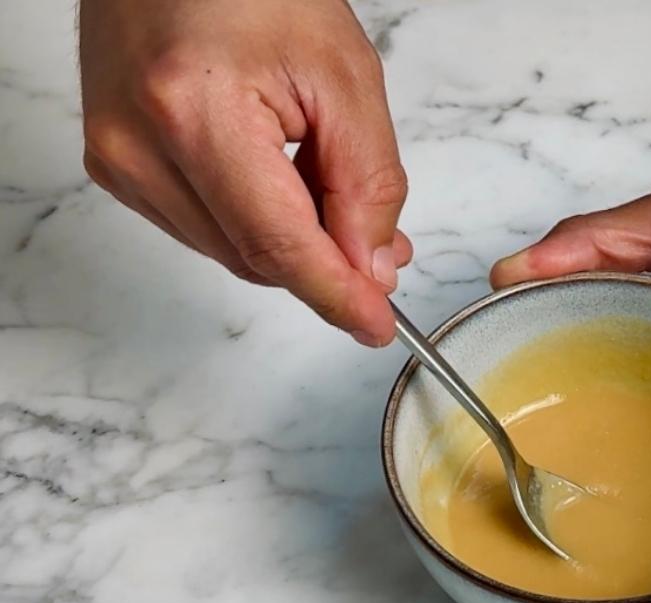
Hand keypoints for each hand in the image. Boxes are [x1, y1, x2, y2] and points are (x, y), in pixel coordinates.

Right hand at [79, 0, 407, 345]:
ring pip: (231, 251)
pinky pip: (204, 228)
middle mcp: (138, 146)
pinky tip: (283, 185)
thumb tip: (369, 267)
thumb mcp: (343, 77)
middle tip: (383, 247)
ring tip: (335, 195)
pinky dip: (255, 224)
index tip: (376, 325)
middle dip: (326, 265)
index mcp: (193, 113)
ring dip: (293, 245)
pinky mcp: (116, 165)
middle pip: (255, 256)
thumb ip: (366, 183)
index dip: (335, 295)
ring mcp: (119, 159)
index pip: (277, 244)